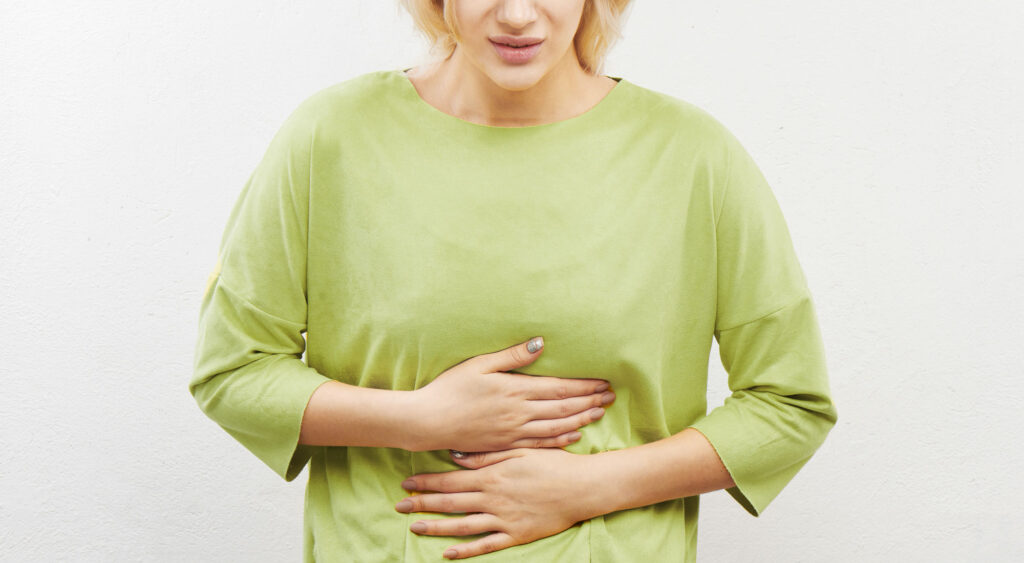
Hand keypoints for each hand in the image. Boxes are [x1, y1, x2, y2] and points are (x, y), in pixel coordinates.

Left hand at [396, 448, 600, 559]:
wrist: (582, 486)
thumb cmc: (553, 463)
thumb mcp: (520, 450)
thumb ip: (487, 454)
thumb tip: (456, 456)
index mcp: (492, 474)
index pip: (451, 478)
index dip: (427, 482)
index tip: (406, 483)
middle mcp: (493, 497)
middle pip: (450, 502)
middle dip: (422, 504)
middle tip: (399, 506)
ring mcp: (503, 518)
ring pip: (462, 525)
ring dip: (436, 527)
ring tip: (415, 528)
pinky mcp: (516, 535)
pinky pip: (486, 545)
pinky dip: (465, 550)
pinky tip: (448, 553)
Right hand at [409, 337, 613, 452]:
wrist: (429, 421)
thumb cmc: (450, 388)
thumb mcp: (480, 364)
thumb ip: (512, 355)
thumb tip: (540, 343)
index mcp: (516, 390)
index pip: (560, 388)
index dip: (585, 386)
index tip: (603, 382)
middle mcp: (520, 413)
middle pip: (564, 407)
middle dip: (590, 401)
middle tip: (610, 397)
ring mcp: (514, 431)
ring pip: (557, 426)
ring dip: (581, 419)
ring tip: (599, 413)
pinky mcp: (507, 445)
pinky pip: (541, 443)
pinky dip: (561, 439)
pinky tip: (574, 435)